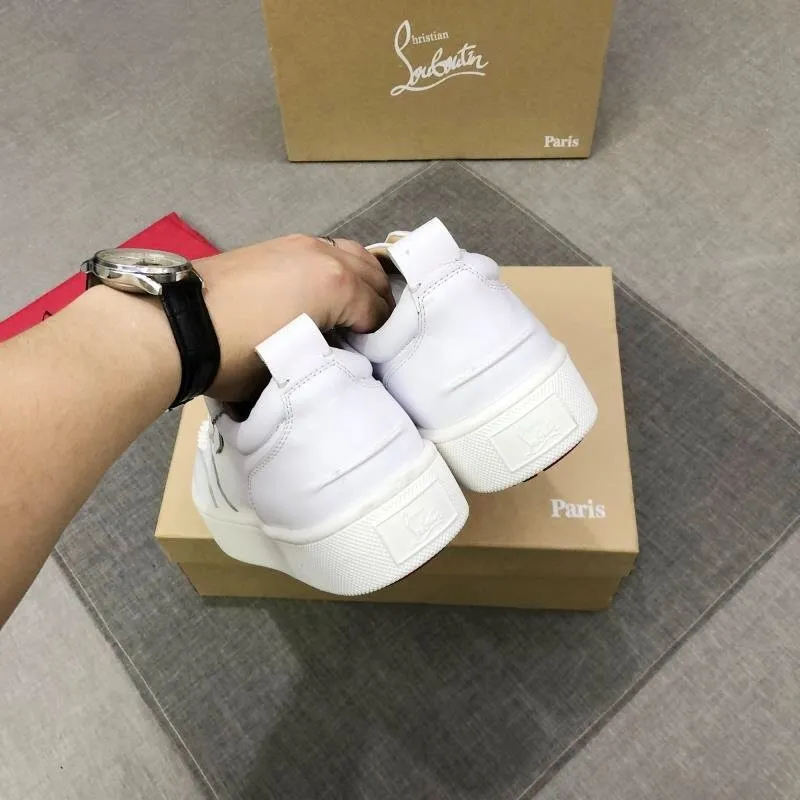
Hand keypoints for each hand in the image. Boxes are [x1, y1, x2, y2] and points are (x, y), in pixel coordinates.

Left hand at [194, 235, 392, 400]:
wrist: (175, 324)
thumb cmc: (235, 354)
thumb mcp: (290, 370)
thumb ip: (326, 359)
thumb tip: (335, 360)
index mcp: (335, 285)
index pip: (379, 312)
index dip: (379, 339)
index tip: (370, 358)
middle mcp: (324, 256)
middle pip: (372, 275)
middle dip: (376, 305)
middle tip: (365, 336)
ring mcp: (298, 245)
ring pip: (350, 254)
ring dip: (359, 281)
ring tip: (349, 311)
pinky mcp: (276, 245)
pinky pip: (323, 251)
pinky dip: (334, 269)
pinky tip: (319, 293)